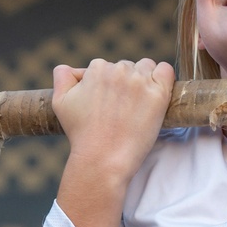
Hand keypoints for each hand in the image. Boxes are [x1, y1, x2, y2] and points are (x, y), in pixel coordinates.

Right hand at [54, 58, 174, 226]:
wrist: (102, 159)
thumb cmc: (81, 134)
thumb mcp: (60, 103)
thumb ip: (62, 78)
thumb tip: (67, 68)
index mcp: (96, 68)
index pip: (107, 66)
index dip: (108, 86)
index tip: (109, 105)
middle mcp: (119, 70)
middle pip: (127, 67)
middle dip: (126, 84)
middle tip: (122, 110)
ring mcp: (140, 82)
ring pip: (146, 68)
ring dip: (144, 80)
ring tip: (138, 106)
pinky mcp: (158, 94)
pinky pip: (166, 71)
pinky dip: (163, 77)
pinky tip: (157, 93)